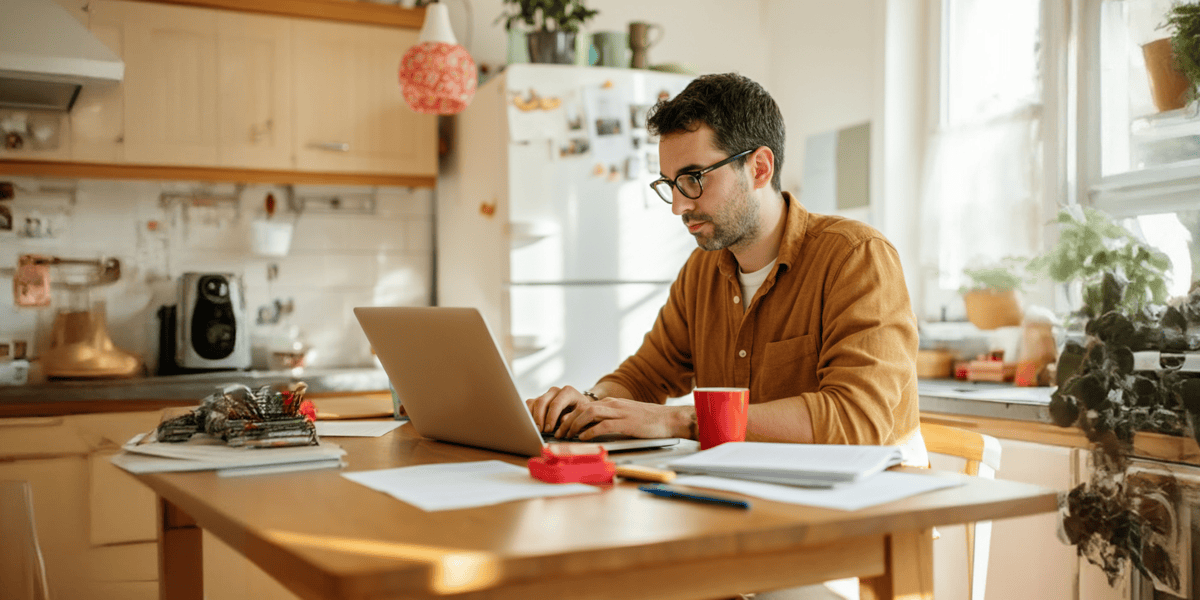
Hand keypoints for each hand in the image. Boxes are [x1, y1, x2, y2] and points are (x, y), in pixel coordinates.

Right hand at [525, 386, 592, 432]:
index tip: (549, 429)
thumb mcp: (581, 413)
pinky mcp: (538, 399)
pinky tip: (530, 424)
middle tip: (540, 431)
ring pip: (534, 402)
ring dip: (532, 417)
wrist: (578, 405)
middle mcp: (555, 391)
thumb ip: (572, 417)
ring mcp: (546, 394)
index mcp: (568, 392)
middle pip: (542, 401)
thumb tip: (562, 421)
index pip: (556, 403)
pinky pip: (529, 404)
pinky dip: (527, 414)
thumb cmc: (580, 410)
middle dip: (539, 418)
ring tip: (534, 429)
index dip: (551, 417)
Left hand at [555, 396, 689, 440]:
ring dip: (575, 425)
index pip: (585, 406)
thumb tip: (594, 430)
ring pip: (589, 413)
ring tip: (568, 435)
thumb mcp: (627, 416)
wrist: (670, 419)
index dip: (570, 415)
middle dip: (568, 420)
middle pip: (583, 408)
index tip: (562, 426)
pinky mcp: (626, 422)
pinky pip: (603, 425)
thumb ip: (612, 420)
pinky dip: (590, 431)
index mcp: (613, 403)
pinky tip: (583, 438)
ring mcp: (620, 412)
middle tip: (559, 433)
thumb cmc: (650, 421)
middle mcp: (613, 404)